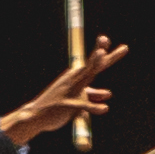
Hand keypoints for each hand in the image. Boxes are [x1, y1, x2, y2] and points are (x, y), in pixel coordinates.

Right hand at [6, 41, 127, 152]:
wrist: (36, 115)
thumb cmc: (58, 105)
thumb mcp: (78, 98)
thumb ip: (93, 94)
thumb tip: (109, 93)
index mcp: (78, 77)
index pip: (96, 64)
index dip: (107, 54)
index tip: (118, 45)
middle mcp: (74, 80)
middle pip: (92, 65)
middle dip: (100, 53)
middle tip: (105, 38)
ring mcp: (70, 90)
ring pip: (85, 75)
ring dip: (93, 64)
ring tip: (101, 53)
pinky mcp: (68, 104)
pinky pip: (85, 105)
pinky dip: (95, 107)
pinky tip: (103, 108)